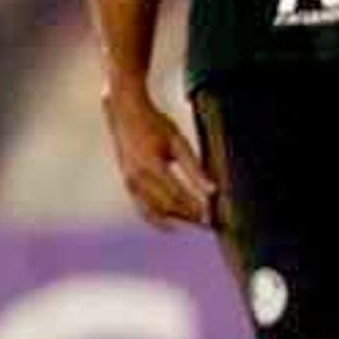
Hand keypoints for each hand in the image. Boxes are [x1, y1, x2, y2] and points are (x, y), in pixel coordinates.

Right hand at [103, 87, 216, 230]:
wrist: (126, 115)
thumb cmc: (156, 125)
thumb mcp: (178, 142)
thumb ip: (195, 167)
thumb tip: (212, 190)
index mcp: (152, 166)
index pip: (178, 195)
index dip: (195, 207)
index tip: (211, 215)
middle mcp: (137, 178)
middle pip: (166, 207)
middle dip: (188, 217)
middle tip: (207, 224)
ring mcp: (129, 183)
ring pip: (154, 213)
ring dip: (175, 220)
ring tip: (195, 223)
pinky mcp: (127, 185)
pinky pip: (143, 209)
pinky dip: (158, 219)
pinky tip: (174, 223)